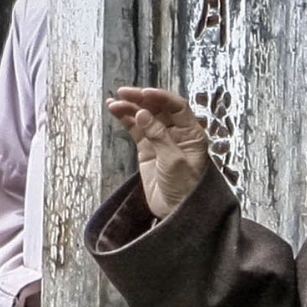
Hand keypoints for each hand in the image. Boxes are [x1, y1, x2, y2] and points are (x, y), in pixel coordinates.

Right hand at [106, 87, 209, 217]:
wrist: (176, 214)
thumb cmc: (185, 190)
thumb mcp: (174, 162)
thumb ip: (159, 137)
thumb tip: (143, 114)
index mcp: (191, 133)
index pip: (177, 107)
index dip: (160, 97)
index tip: (144, 93)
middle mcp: (177, 134)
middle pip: (158, 108)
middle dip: (141, 99)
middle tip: (124, 93)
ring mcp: (161, 141)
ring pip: (144, 117)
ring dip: (129, 108)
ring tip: (114, 103)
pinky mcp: (147, 150)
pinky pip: (136, 130)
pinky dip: (125, 120)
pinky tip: (115, 111)